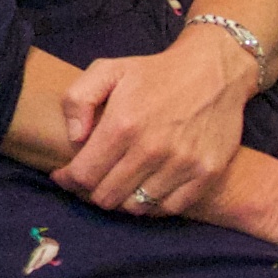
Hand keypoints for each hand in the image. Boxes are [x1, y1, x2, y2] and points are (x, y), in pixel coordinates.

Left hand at [54, 36, 255, 218]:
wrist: (214, 69)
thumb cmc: (155, 72)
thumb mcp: (107, 70)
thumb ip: (77, 100)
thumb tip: (74, 138)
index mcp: (122, 125)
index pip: (84, 175)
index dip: (68, 180)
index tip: (64, 177)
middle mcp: (152, 149)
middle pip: (108, 196)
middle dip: (92, 191)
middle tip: (93, 180)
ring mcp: (182, 164)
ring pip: (137, 207)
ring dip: (123, 199)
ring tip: (119, 183)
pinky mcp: (208, 173)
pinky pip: (170, 208)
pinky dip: (153, 205)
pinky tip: (146, 189)